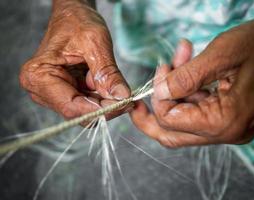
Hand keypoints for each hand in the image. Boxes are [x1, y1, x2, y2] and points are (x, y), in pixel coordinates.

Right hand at [19, 0, 130, 124]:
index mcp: (39, 76)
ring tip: (119, 87)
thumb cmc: (77, 22)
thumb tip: (122, 96)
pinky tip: (111, 87)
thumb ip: (108, 73)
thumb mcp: (96, 43)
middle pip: (78, 112)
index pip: (71, 106)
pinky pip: (88, 104)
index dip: (99, 110)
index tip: (123, 104)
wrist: (73, 14)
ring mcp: (54, 93)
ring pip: (85, 111)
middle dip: (105, 107)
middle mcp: (41, 90)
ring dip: (106, 103)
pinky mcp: (66, 93)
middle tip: (128, 99)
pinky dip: (103, 98)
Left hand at [130, 10, 253, 147]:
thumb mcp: (222, 54)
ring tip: (180, 58)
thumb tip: (159, 92)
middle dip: (152, 115)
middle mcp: (228, 132)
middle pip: (174, 135)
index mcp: (225, 122)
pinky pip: (200, 110)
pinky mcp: (232, 115)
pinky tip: (190, 65)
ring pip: (185, 122)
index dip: (159, 96)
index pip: (172, 121)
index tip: (163, 69)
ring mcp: (231, 126)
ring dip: (175, 92)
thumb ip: (185, 77)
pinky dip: (190, 90)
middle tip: (138, 100)